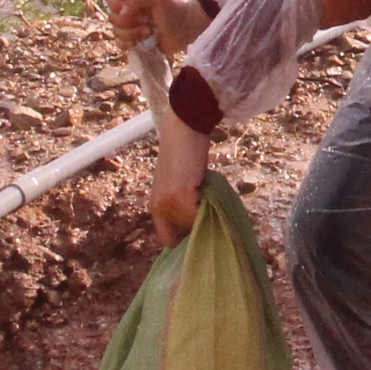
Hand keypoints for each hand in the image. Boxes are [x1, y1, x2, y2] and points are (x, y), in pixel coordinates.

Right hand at [104, 0, 208, 57]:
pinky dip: (129, 45)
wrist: (187, 29)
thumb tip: (122, 14)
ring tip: (148, 32)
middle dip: (127, 22)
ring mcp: (130, 27)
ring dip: (131, 34)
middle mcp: (128, 10)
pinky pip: (120, 45)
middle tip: (145, 21)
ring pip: (116, 32)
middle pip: (112, 17)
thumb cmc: (174, 9)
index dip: (114, 3)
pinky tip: (143, 42)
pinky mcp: (133, 41)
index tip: (125, 8)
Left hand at [150, 116, 209, 246]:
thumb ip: (185, 203)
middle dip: (198, 228)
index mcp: (155, 207)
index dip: (184, 238)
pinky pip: (199, 215)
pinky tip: (215, 195)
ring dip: (206, 219)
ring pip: (193, 227)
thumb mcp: (181, 184)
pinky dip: (211, 210)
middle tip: (210, 215)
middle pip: (184, 235)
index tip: (200, 231)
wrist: (182, 129)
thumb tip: (203, 220)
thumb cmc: (184, 152)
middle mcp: (158, 209)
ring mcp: (168, 204)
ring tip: (213, 202)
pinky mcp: (180, 196)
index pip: (168, 240)